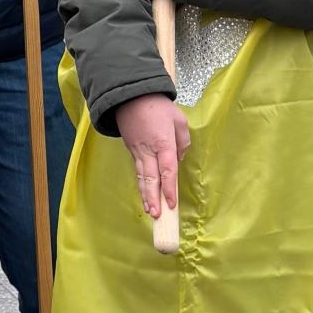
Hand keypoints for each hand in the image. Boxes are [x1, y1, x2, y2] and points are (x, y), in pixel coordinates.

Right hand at [114, 92, 188, 219]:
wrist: (129, 96)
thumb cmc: (157, 107)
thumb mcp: (179, 120)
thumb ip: (183, 141)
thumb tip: (179, 158)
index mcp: (162, 143)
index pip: (167, 170)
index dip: (169, 188)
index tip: (172, 203)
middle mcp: (148, 151)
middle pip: (151, 179)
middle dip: (154, 198)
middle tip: (157, 216)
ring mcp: (138, 152)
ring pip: (142, 178)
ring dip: (146, 196)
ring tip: (150, 212)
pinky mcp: (132, 151)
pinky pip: (138, 171)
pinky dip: (142, 185)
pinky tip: (145, 196)